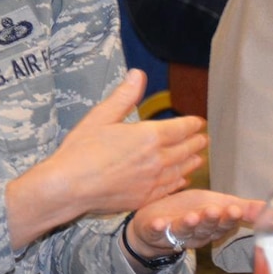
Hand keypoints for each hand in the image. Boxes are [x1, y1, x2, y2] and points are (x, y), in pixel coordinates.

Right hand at [15, 70, 207, 220]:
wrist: (69, 187)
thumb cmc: (80, 150)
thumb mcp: (101, 116)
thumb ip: (124, 96)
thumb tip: (138, 74)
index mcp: (147, 136)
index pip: (179, 129)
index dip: (191, 125)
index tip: (198, 123)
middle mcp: (155, 160)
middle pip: (184, 150)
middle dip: (195, 143)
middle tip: (203, 140)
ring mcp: (151, 182)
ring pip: (180, 170)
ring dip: (191, 163)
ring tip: (199, 159)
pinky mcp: (144, 199)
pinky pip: (168, 189)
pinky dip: (179, 183)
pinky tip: (181, 180)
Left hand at [127, 190, 261, 258]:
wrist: (153, 223)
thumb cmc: (190, 211)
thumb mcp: (219, 205)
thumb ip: (246, 209)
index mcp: (213, 227)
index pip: (224, 224)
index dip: (229, 219)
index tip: (235, 210)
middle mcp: (196, 233)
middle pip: (206, 228)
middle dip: (211, 220)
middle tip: (215, 210)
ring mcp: (175, 233)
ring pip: (185, 230)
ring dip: (189, 224)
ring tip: (193, 216)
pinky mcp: (154, 231)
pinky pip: (156, 231)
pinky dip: (158, 227)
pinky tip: (159, 223)